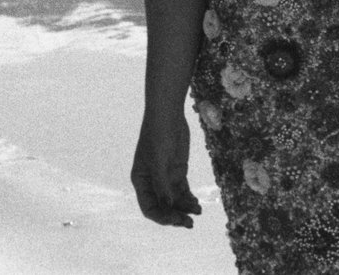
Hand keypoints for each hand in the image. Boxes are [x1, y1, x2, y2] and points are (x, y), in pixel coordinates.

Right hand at [131, 104, 201, 226]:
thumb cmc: (158, 135)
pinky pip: (183, 190)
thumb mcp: (159, 160)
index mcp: (140, 181)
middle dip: (175, 216)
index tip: (176, 219)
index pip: (149, 207)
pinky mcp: (177, 171)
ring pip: (174, 200)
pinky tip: (196, 205)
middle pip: (163, 207)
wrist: (168, 114)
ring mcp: (165, 177)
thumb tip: (169, 204)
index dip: (162, 217)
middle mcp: (152, 182)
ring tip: (198, 213)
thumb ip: (163, 183)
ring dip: (184, 209)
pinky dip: (189, 199)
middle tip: (189, 224)